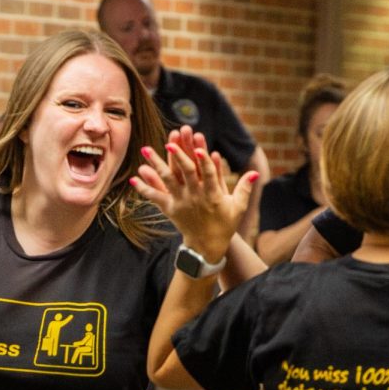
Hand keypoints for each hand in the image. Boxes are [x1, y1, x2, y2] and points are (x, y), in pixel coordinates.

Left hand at [132, 125, 257, 261]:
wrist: (206, 247)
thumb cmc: (224, 225)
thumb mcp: (237, 208)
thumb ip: (244, 188)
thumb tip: (255, 173)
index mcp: (213, 195)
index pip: (210, 175)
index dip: (205, 161)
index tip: (199, 148)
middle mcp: (195, 197)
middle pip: (186, 173)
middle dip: (178, 156)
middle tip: (170, 142)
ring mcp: (181, 202)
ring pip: (167, 180)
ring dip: (155, 164)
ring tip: (145, 150)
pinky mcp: (170, 209)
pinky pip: (155, 197)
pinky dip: (144, 188)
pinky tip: (133, 177)